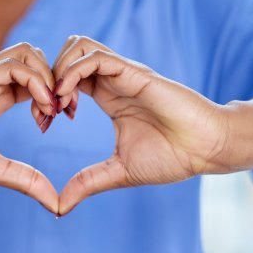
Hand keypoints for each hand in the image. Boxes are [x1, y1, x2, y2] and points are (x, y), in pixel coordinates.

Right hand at [0, 42, 60, 213]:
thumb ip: (26, 180)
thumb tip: (56, 203)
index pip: (36, 80)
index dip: (56, 95)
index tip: (61, 120)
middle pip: (36, 58)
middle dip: (58, 80)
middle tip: (62, 111)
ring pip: (26, 53)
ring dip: (48, 76)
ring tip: (51, 107)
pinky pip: (12, 66)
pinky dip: (35, 81)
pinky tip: (41, 106)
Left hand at [51, 35, 230, 215]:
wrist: (208, 149)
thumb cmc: (173, 157)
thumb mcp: (119, 172)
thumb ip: (88, 183)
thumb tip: (59, 206)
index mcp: (108, 96)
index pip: (67, 77)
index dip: (48, 94)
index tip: (45, 123)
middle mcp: (113, 80)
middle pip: (67, 54)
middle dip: (47, 78)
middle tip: (46, 111)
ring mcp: (123, 73)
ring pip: (78, 46)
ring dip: (59, 70)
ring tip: (58, 103)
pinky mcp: (135, 73)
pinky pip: (96, 57)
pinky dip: (74, 72)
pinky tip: (69, 99)